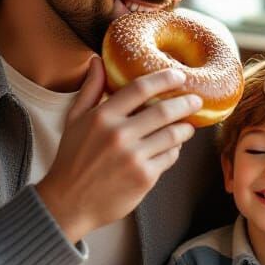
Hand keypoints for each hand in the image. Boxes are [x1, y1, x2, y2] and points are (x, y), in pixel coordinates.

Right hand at [36, 59, 201, 242]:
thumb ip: (90, 89)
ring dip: (185, 128)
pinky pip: (170, 157)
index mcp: (102, 117)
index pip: (140, 88)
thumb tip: (97, 61)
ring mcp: (133, 157)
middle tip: (196, 99)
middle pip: (164, 111)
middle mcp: (119, 135)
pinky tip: (172, 147)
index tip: (179, 75)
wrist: (68, 203)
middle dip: (186, 102)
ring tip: (187, 125)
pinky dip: (175, 150)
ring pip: (173, 135)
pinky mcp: (144, 178)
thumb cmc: (72, 159)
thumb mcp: (74, 120)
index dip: (164, 79)